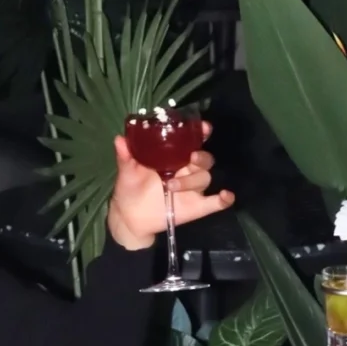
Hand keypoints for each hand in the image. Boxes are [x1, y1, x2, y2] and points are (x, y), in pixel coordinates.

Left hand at [106, 121, 234, 251]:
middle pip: (205, 159)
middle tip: (191, 157)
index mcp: (173, 157)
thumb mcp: (127, 171)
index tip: (203, 127)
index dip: (200, 133)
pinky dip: (225, 199)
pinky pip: (217, 203)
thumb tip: (120, 139)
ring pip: (205, 178)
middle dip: (201, 156)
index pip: (192, 142)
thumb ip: (126, 156)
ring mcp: (193, 189)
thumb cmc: (130, 189)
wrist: (130, 217)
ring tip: (171, 185)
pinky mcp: (197, 207)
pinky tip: (225, 195)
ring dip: (193, 180)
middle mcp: (187, 170)